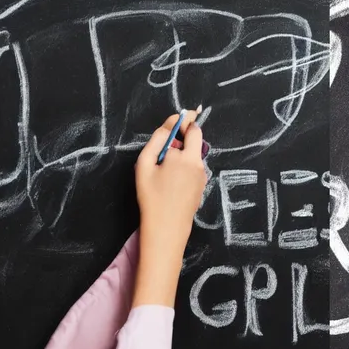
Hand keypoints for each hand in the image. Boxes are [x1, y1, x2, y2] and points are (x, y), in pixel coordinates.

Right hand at [135, 110, 210, 248]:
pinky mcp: (202, 187)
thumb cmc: (152, 195)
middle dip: (182, 139)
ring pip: (193, 156)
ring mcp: (203, 176)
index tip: (175, 122)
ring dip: (181, 156)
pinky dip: (183, 169)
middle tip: (164, 151)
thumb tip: (170, 124)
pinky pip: (193, 169)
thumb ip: (158, 140)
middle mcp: (199, 164)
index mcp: (187, 157)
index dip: (184, 122)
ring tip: (162, 172)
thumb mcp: (146, 165)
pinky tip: (170, 183)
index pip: (192, 129)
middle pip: (195, 141)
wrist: (166, 227)